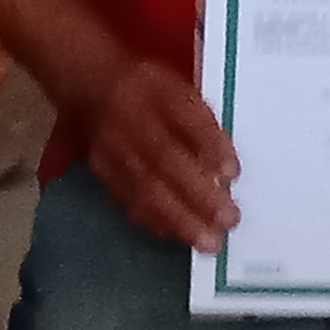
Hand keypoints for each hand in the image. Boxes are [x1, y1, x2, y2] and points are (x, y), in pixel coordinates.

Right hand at [80, 57, 241, 249]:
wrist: (95, 89)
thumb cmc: (153, 94)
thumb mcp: (183, 93)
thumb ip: (205, 127)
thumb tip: (227, 169)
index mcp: (159, 93)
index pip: (188, 119)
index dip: (211, 147)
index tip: (234, 173)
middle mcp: (133, 120)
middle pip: (166, 161)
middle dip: (199, 195)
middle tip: (228, 220)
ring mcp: (114, 148)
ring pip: (146, 188)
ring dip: (179, 218)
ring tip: (207, 240)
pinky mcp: (103, 170)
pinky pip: (129, 199)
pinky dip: (154, 219)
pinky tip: (175, 233)